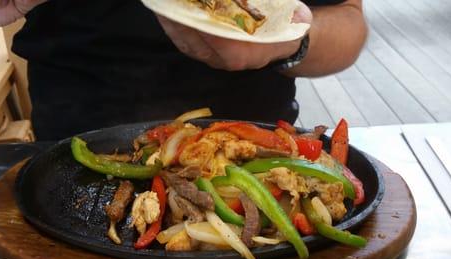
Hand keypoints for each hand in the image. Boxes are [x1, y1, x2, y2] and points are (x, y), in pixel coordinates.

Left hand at [157, 3, 311, 70]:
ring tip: (162, 3)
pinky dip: (175, 28)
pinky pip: (187, 44)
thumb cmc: (286, 24)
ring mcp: (216, 60)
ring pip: (186, 42)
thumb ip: (267, 4)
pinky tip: (168, 13)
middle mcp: (227, 60)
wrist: (289, 45)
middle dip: (177, 16)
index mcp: (244, 52)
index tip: (191, 2)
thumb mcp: (285, 11)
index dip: (199, 17)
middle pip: (194, 38)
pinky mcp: (209, 57)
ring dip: (171, 21)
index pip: (214, 35)